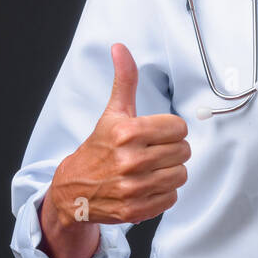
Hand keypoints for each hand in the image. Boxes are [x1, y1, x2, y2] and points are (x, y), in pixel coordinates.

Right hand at [46, 43, 190, 228]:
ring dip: (169, 172)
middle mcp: (131, 161)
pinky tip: (146, 186)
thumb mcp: (112, 112)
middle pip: (183, 151)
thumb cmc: (99, 147)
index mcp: (128, 133)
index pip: (179, 128)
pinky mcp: (136, 210)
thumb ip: (124, 80)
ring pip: (180, 175)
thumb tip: (119, 47)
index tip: (154, 134)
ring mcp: (133, 188)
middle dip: (171, 150)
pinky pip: (172, 197)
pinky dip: (163, 193)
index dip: (169, 130)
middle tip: (152, 152)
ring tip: (150, 169)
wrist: (73, 189)